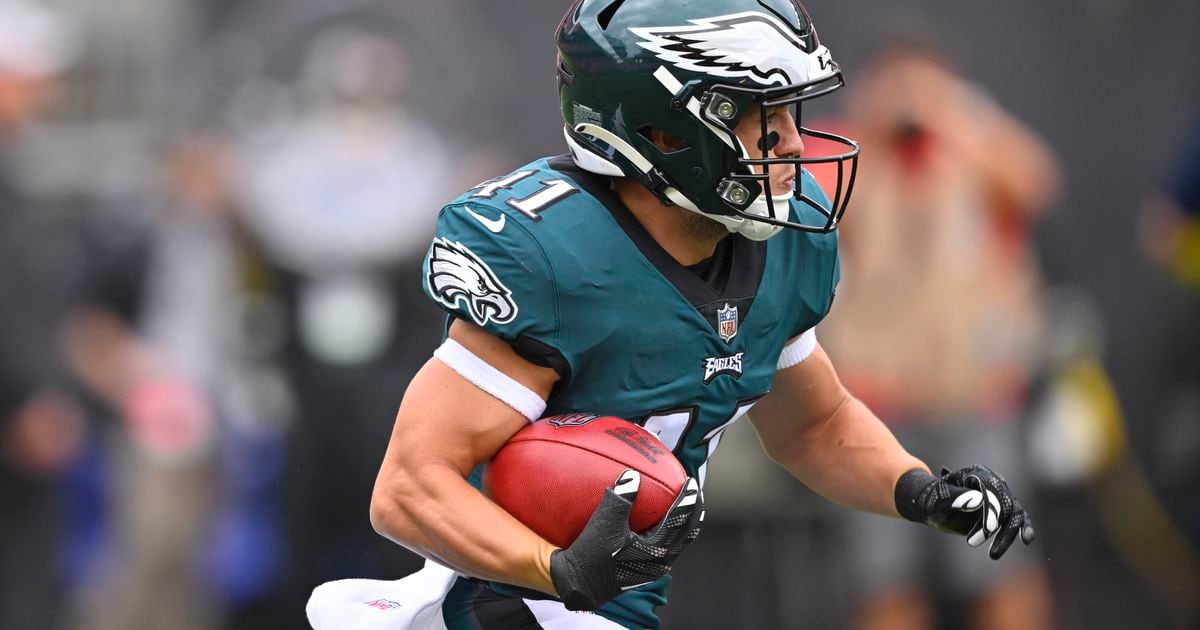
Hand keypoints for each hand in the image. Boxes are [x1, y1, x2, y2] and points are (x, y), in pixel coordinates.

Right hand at [550, 470, 702, 610]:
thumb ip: (621, 498)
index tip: (690, 482)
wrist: (579, 586)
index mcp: (657, 550)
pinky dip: (671, 532)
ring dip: (685, 523)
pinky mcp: (647, 570)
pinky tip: (661, 523)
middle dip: (694, 511)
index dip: (687, 499)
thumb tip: (633, 474)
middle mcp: (661, 561)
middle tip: (694, 492)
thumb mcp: (604, 523)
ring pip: (680, 542)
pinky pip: (668, 547)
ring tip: (686, 507)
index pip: (680, 520)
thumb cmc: (590, 555)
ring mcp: (655, 568)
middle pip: (688, 532)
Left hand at [894, 466, 1034, 559]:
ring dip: (1007, 535)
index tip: (986, 532)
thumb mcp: (940, 499)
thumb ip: (957, 497)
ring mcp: (1001, 496)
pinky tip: (1026, 540)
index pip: (993, 491)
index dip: (992, 512)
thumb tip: (979, 500)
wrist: (935, 507)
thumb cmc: (935, 500)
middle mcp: (994, 482)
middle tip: (972, 543)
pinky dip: (1024, 528)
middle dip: (995, 527)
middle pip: (1006, 504)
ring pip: (1015, 514)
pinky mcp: (1005, 510)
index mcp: (978, 474)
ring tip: (992, 555)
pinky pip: (1020, 519)